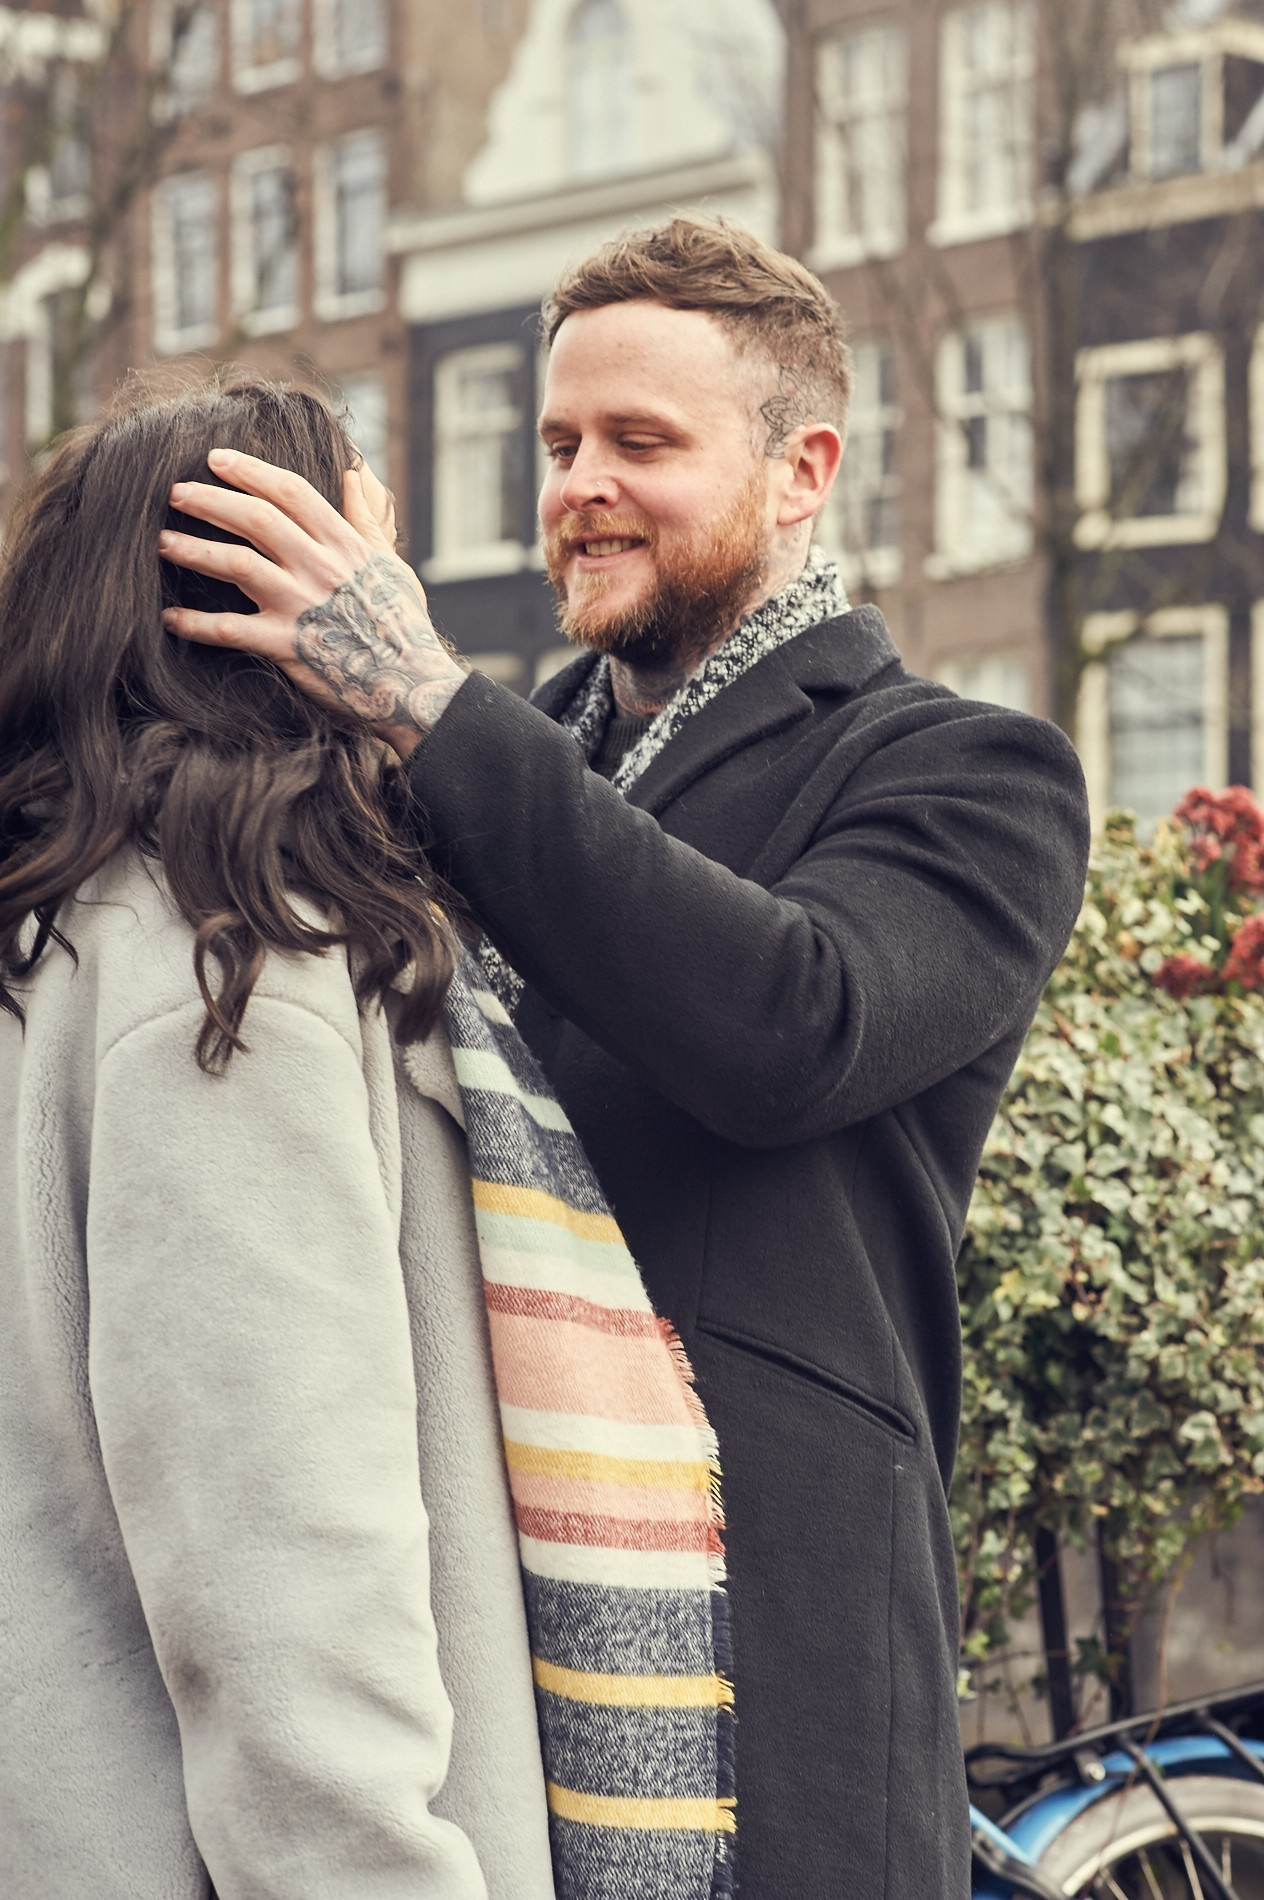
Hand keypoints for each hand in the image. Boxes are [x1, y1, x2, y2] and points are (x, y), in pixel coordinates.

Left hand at [159, 447, 466, 758]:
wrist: (412, 688)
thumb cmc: (403, 627)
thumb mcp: (392, 566)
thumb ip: (368, 521)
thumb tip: (355, 476)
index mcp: (344, 545)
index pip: (290, 491)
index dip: (249, 470)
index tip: (216, 459)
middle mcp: (320, 568)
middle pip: (255, 518)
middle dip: (209, 501)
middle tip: (174, 493)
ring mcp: (301, 605)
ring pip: (237, 564)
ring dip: (193, 550)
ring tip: (162, 542)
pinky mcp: (287, 646)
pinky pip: (231, 629)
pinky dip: (196, 623)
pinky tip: (169, 617)